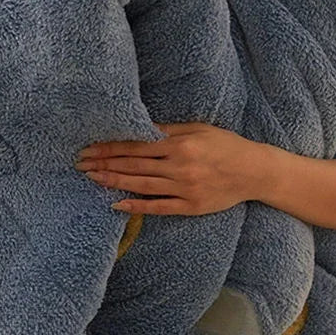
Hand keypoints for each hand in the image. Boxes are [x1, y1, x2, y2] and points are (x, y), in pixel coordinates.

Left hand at [74, 121, 261, 215]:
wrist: (255, 171)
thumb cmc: (225, 145)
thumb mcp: (198, 128)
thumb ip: (167, 130)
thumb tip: (137, 127)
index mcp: (180, 144)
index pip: (136, 146)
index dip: (109, 147)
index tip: (89, 148)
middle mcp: (179, 166)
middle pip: (133, 165)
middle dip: (104, 163)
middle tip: (80, 164)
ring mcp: (184, 189)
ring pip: (141, 185)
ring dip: (113, 182)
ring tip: (91, 179)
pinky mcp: (190, 206)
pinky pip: (158, 207)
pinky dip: (136, 206)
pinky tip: (116, 203)